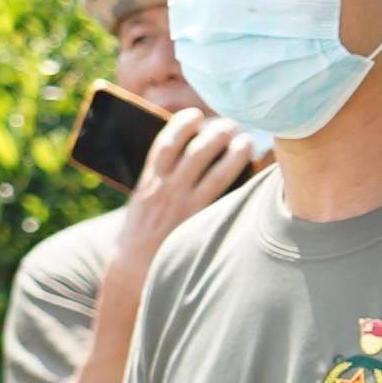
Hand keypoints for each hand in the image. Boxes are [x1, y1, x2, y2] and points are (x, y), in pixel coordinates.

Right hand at [114, 107, 263, 266]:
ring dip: (233, 153)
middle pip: (196, 152)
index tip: (196, 114)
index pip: (166, 143)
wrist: (131, 268)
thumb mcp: (141, 199)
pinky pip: (222, 198)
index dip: (183, 124)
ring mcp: (183, 207)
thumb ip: (158, 178)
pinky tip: (250, 173)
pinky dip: (236, 182)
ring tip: (246, 141)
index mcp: (148, 181)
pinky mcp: (198, 223)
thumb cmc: (140, 232)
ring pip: (214, 172)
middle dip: (215, 133)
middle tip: (231, 124)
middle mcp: (166, 190)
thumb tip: (183, 154)